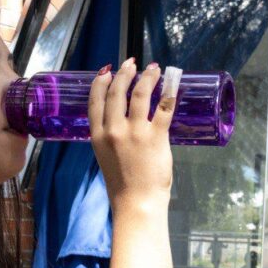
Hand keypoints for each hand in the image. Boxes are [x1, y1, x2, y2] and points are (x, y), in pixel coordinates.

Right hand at [88, 58, 175, 211]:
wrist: (136, 203)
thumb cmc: (123, 184)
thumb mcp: (105, 157)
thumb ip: (110, 138)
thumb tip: (124, 121)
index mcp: (98, 135)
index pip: (95, 100)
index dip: (100, 81)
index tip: (107, 70)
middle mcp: (114, 130)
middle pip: (117, 92)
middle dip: (125, 73)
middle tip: (132, 64)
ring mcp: (135, 132)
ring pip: (140, 94)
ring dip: (147, 77)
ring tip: (154, 69)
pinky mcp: (156, 137)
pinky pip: (164, 108)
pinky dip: (169, 93)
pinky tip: (172, 85)